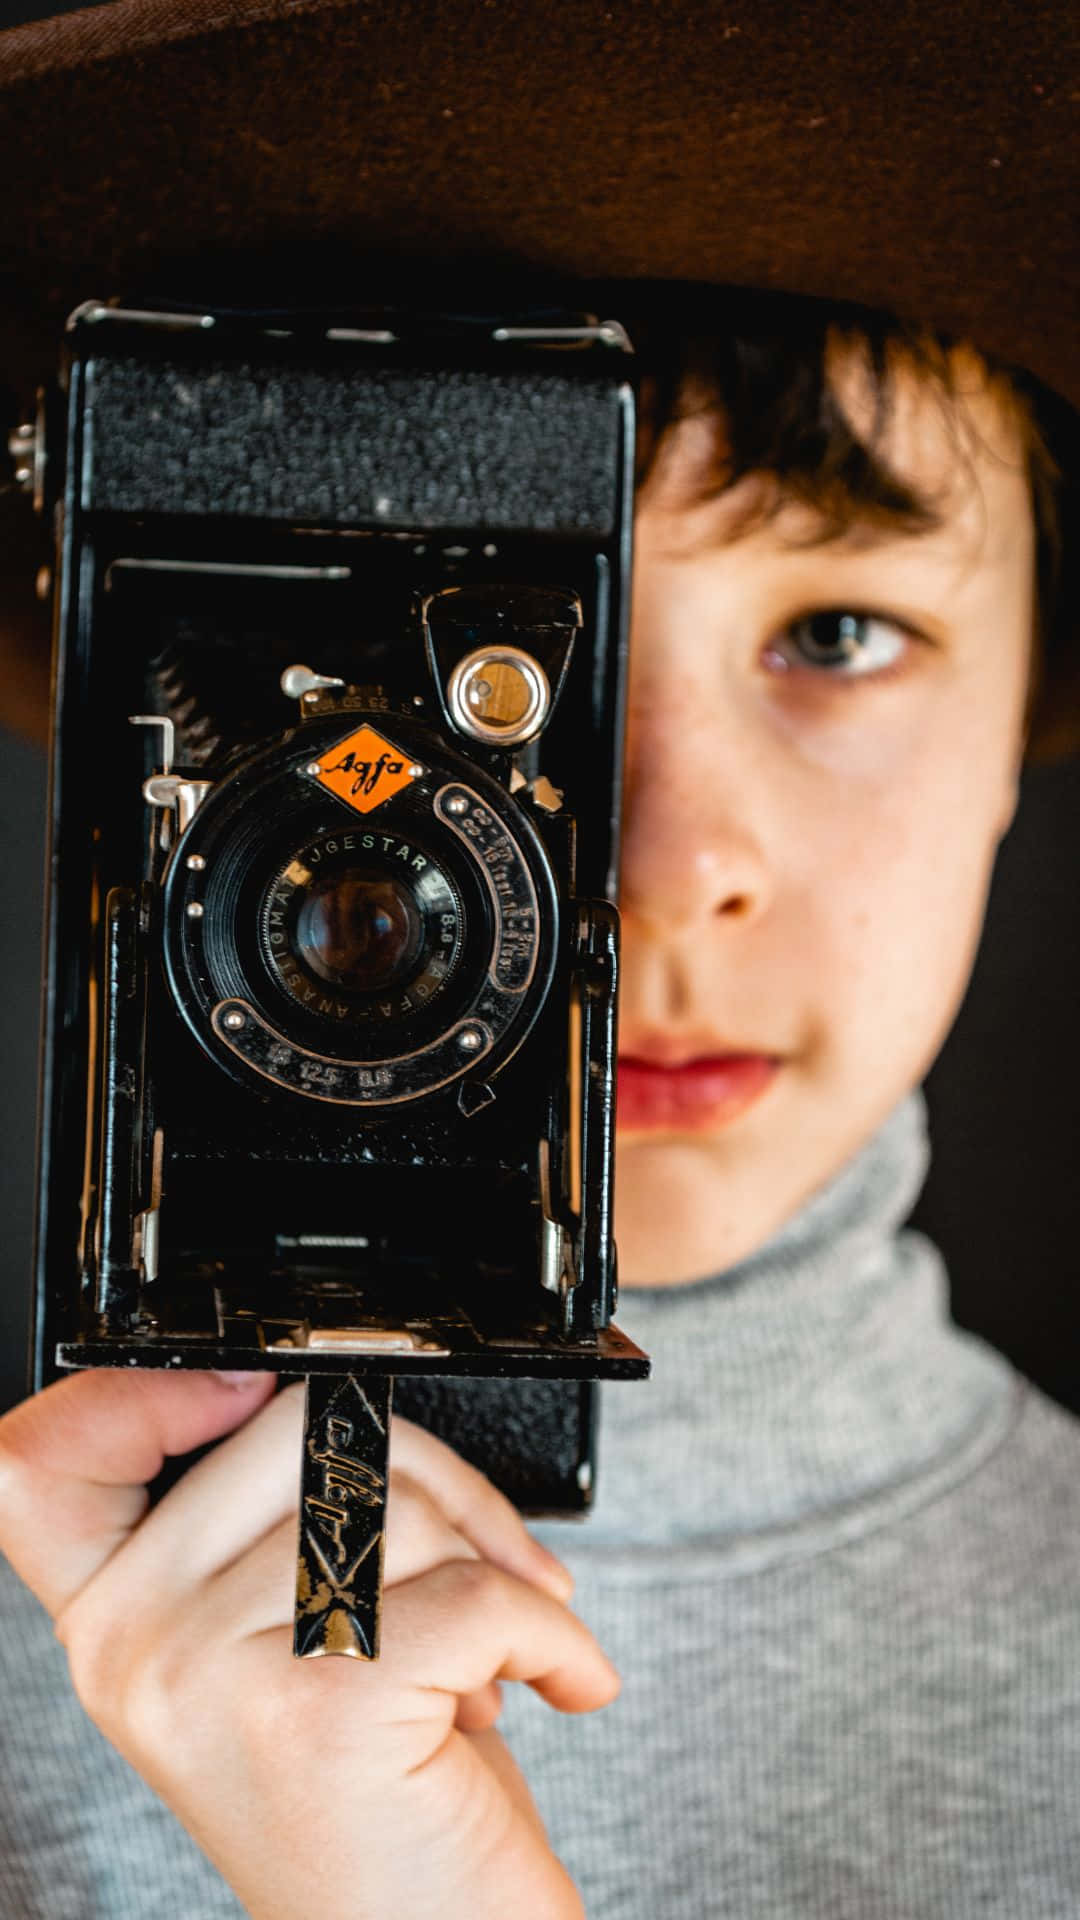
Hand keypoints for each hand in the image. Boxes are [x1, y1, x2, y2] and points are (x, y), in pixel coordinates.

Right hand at [0, 1371, 617, 1918]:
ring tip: (480, 1661)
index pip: (43, 1458)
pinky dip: (553, 1633)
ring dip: (498, 1568)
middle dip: (434, 1482)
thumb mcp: (280, 1653)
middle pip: (301, 1428)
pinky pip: (481, 1591)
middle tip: (476, 1572)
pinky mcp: (323, 1712)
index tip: (246, 1390)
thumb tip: (328, 1384)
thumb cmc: (379, 1806)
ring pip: (402, 1504)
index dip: (140, 1391)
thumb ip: (260, 1524)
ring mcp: (214, 1676)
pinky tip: (554, 1684)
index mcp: (111, 1620)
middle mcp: (135, 1645)